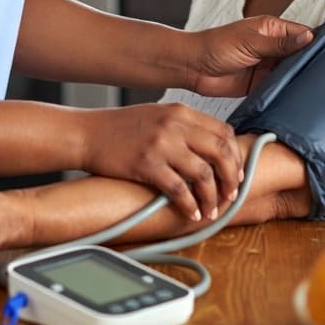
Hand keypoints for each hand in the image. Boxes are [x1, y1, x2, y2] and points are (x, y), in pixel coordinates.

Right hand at [78, 103, 241, 220]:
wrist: (88, 133)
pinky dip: (190, 205)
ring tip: (211, 210)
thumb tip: (212, 151)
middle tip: (230, 195)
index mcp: (180, 111)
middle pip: (220, 152)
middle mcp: (175, 125)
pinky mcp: (146, 164)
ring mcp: (161, 144)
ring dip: (212, 197)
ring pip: (203, 174)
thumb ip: (184, 127)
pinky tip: (191, 213)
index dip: (235, 155)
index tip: (236, 172)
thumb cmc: (120, 128)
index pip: (224, 132)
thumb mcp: (157, 116)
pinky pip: (179, 189)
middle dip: (231, 178)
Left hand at [189, 16, 311, 97]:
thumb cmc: (216, 45)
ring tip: (322, 89)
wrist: (193, 67)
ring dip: (302, 80)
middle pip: (301, 55)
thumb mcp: (251, 42)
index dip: (318, 42)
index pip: (303, 34)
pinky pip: (281, 88)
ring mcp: (268, 66)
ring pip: (293, 73)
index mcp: (272, 29)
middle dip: (313, 64)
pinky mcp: (262, 84)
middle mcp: (273, 47)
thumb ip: (280, 43)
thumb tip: (309, 38)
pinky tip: (302, 99)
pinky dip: (289, 93)